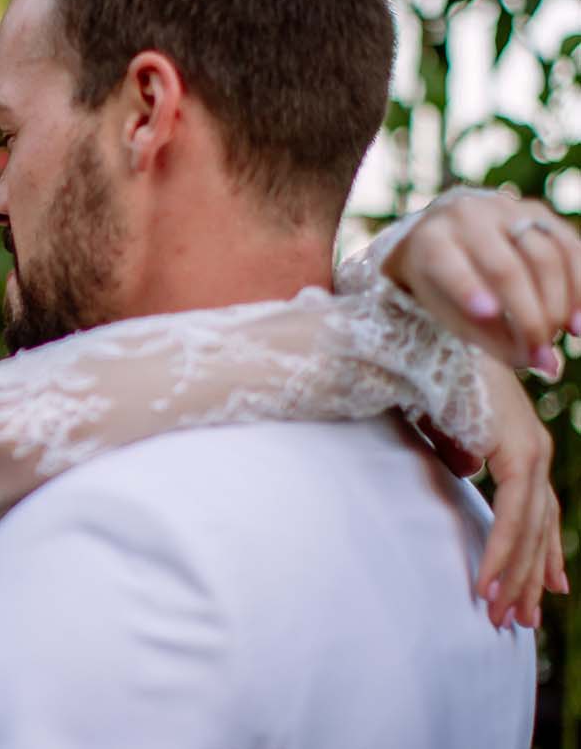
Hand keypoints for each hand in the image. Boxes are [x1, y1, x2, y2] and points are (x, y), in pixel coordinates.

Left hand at [383, 190, 580, 373]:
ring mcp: (505, 210)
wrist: (447, 232)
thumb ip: (489, 339)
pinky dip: (580, 285)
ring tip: (562, 337)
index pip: (450, 266)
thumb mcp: (448, 311)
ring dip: (560, 302)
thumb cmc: (444, 286)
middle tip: (539, 352)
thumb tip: (547, 366)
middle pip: (505, 268)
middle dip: (528, 316)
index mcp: (431, 241)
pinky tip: (579, 322)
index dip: (468, 289)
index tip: (486, 314)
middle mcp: (467, 217)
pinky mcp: (537, 212)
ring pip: (545, 255)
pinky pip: (569, 246)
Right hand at [420, 355, 565, 627]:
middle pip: (540, 526)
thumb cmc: (428, 378)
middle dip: (530, 577)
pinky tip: (489, 584)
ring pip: (530, 530)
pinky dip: (502, 553)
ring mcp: (531, 450)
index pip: (538, 508)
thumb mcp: (445, 424)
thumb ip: (461, 448)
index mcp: (521, 441)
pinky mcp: (517, 455)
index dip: (541, 551)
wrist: (422, 348)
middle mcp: (534, 448)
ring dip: (513, 577)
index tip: (546, 588)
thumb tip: (467, 470)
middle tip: (523, 619)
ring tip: (504, 616)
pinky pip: (513, 517)